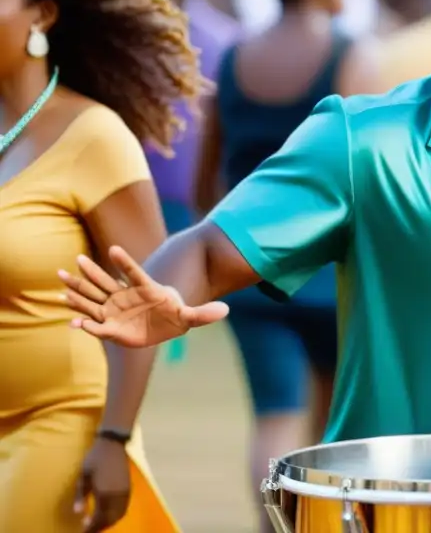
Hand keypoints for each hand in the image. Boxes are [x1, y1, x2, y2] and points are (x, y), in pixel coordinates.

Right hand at [59, 246, 228, 347]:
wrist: (162, 324)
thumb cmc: (175, 315)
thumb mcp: (190, 317)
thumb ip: (204, 313)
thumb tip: (226, 310)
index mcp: (146, 289)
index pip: (134, 272)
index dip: (125, 261)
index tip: (114, 249)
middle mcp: (126, 296)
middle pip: (106, 281)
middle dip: (92, 271)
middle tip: (77, 259)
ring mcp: (115, 308)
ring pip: (93, 297)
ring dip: (78, 290)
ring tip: (60, 278)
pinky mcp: (109, 324)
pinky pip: (93, 322)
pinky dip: (82, 322)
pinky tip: (71, 321)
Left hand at [75, 438, 129, 532]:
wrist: (112, 445)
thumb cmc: (94, 459)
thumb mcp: (83, 477)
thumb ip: (81, 496)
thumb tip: (78, 513)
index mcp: (104, 494)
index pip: (99, 518)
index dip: (91, 528)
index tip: (82, 532)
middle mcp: (117, 495)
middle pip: (110, 519)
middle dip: (100, 527)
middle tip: (88, 529)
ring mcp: (124, 492)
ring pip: (119, 514)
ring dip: (109, 522)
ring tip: (98, 524)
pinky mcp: (128, 488)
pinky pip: (124, 507)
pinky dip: (117, 515)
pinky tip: (109, 513)